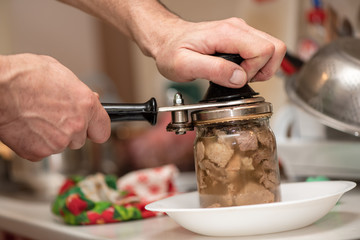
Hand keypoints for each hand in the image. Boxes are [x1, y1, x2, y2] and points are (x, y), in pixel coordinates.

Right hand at [0, 54, 110, 160]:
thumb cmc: (23, 76)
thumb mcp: (60, 74)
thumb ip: (79, 92)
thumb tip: (90, 99)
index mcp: (85, 105)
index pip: (103, 130)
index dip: (96, 129)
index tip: (92, 129)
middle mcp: (75, 126)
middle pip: (80, 139)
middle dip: (70, 130)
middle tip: (54, 116)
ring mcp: (57, 142)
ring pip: (61, 145)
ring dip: (53, 136)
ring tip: (37, 117)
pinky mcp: (38, 153)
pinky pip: (43, 151)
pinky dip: (36, 143)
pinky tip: (28, 126)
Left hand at [152, 17, 286, 87]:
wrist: (167, 40)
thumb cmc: (172, 51)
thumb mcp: (185, 65)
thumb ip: (214, 70)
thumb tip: (239, 78)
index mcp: (227, 34)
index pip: (264, 50)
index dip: (255, 71)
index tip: (236, 79)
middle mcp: (238, 29)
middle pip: (275, 48)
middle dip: (263, 70)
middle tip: (241, 78)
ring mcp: (240, 32)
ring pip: (272, 49)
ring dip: (261, 69)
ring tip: (238, 75)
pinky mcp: (239, 38)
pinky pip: (261, 51)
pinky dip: (255, 66)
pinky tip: (237, 71)